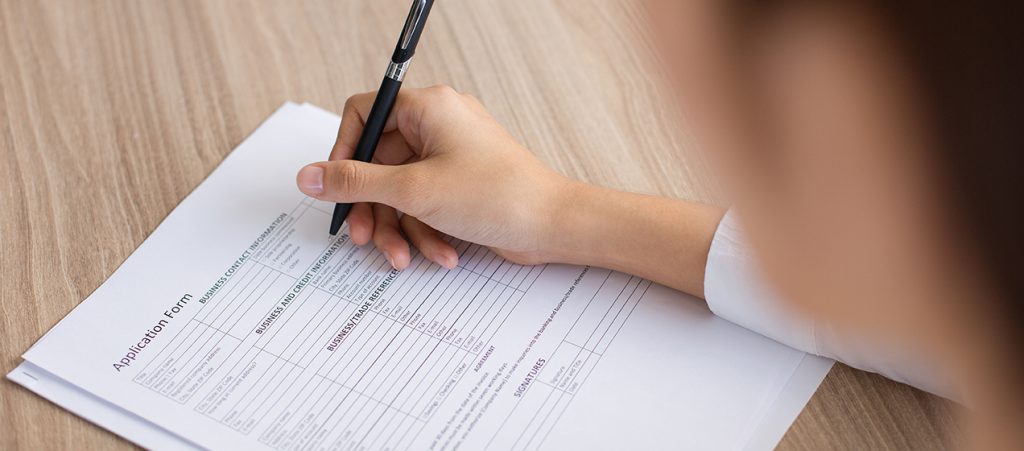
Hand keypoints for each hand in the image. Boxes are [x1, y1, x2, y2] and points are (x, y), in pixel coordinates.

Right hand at [296, 85, 570, 269]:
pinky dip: (426, 231)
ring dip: (399, 228)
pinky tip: (441, 254)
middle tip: (363, 237)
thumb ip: (354, 182)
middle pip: (379, 164)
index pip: (364, 114)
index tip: (337, 186)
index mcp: (427, 108)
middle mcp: (439, 126)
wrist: (553, 226)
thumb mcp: (412, 191)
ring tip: (404, 258)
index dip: (344, 151)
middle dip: (373, 207)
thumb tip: (309, 176)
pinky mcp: (461, 185)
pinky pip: (426, 205)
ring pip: (401, 192)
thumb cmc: (496, 195)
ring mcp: (451, 156)